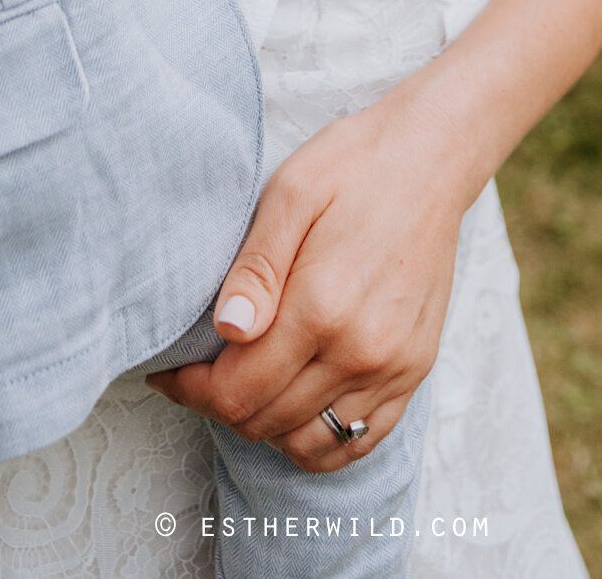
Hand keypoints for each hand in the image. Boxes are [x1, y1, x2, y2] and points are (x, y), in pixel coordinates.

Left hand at [147, 91, 462, 468]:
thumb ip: (255, 268)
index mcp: (322, 306)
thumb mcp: (290, 192)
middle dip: (221, 404)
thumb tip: (227, 331)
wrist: (432, 157)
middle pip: (267, 422)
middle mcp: (361, 351)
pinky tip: (295, 402)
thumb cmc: (355, 166)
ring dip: (266, 426)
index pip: (238, 391)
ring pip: (310, 444)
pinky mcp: (416, 370)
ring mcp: (394, 367)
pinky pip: (360, 442)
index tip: (168, 371)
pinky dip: (319, 439)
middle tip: (201, 370)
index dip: (191, 390)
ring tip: (246, 384)